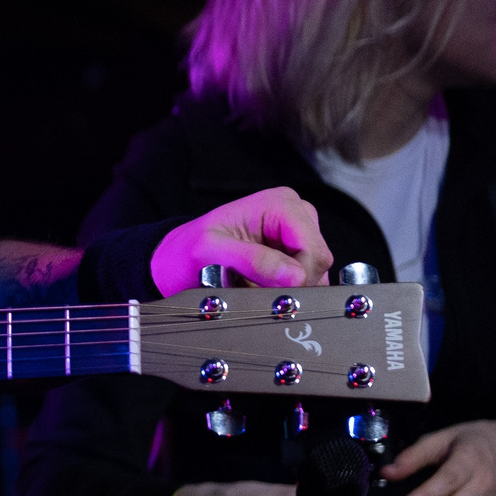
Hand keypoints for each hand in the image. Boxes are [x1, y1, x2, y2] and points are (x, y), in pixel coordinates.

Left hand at [151, 187, 333, 295]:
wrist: (177, 260)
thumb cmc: (188, 250)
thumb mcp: (211, 252)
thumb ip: (253, 260)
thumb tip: (294, 275)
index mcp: (280, 204)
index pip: (313, 249)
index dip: (298, 277)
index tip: (269, 291)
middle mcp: (294, 215)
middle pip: (318, 262)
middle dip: (291, 283)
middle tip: (254, 288)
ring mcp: (296, 235)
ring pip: (314, 274)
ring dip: (286, 288)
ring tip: (252, 286)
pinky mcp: (293, 255)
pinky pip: (305, 281)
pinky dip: (284, 290)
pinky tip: (260, 287)